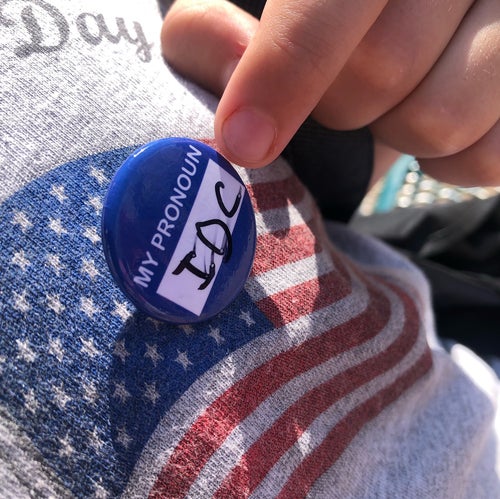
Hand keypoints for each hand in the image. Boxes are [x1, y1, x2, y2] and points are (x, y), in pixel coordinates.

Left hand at [162, 0, 498, 185]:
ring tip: (392, 102)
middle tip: (338, 92)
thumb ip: (208, 28)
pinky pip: (484, 158)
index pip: (327, 5)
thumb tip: (232, 58)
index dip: (282, 74)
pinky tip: (430, 118)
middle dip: (336, 107)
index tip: (243, 142)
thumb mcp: (250, 12)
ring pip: (437, 118)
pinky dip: (444, 162)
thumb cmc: (319, 28)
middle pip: (381, 70)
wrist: (403, 28)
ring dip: (392, 132)